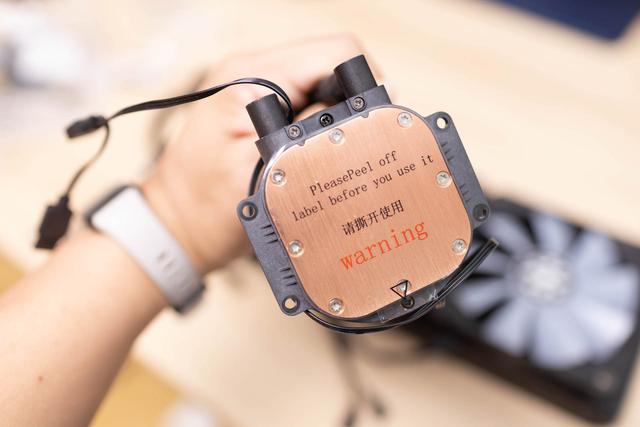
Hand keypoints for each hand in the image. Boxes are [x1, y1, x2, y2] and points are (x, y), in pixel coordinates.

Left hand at [142, 35, 366, 272]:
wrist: (177, 225)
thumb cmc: (205, 206)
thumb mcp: (262, 171)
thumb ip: (310, 136)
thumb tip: (358, 114)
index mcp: (252, 77)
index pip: (333, 53)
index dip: (363, 83)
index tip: (372, 124)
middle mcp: (255, 74)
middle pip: (331, 67)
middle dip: (351, 105)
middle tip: (354, 146)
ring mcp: (258, 91)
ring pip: (323, 88)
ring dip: (336, 119)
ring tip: (331, 156)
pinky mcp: (262, 110)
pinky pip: (307, 106)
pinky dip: (320, 128)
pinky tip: (316, 156)